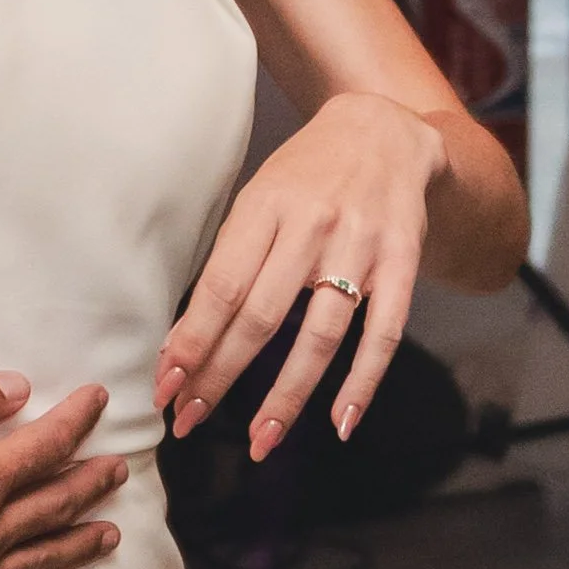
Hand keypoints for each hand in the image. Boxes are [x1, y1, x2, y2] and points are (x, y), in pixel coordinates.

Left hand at [154, 92, 443, 456]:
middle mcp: (310, 226)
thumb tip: (189, 337)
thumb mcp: (258, 199)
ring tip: (261, 438)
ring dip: (287, 394)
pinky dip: (363, 382)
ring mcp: (361, 246)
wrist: (383, 131)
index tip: (164, 385)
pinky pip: (383, 333)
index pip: (220, 288)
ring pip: (320, 334)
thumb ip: (232, 261)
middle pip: (261, 316)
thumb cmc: (305, 176)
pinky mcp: (403, 263)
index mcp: (263, 208)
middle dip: (221, 374)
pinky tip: (341, 422)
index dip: (191, 341)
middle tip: (189, 419)